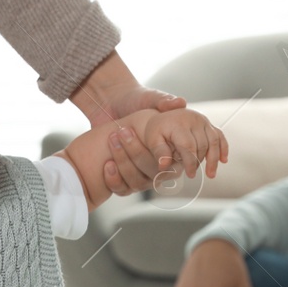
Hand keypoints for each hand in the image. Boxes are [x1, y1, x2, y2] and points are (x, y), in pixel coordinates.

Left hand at [69, 51, 187, 194]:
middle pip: (157, 173)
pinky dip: (114, 179)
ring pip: (139, 182)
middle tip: (123, 133)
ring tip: (112, 140)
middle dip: (137, 153)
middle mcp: (160, 160)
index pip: (179, 159)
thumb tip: (180, 102)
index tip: (159, 159)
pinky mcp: (126, 176)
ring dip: (124, 163)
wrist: (111, 104)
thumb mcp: (148, 97)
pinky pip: (124, 189)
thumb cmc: (134, 98)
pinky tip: (107, 166)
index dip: (169, 159)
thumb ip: (163, 101)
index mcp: (172, 143)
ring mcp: (143, 170)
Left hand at [140, 108, 228, 182]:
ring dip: (214, 159)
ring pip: (213, 141)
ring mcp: (203, 120)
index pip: (189, 146)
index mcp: (179, 123)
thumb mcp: (152, 140)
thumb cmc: (156, 130)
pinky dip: (223, 148)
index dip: (191, 162)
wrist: (162, 116)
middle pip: (202, 144)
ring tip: (210, 174)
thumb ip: (159, 152)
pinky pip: (219, 135)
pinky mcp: (208, 123)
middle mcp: (193, 119)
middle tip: (192, 173)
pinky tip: (223, 160)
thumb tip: (164, 166)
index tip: (190, 175)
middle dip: (199, 161)